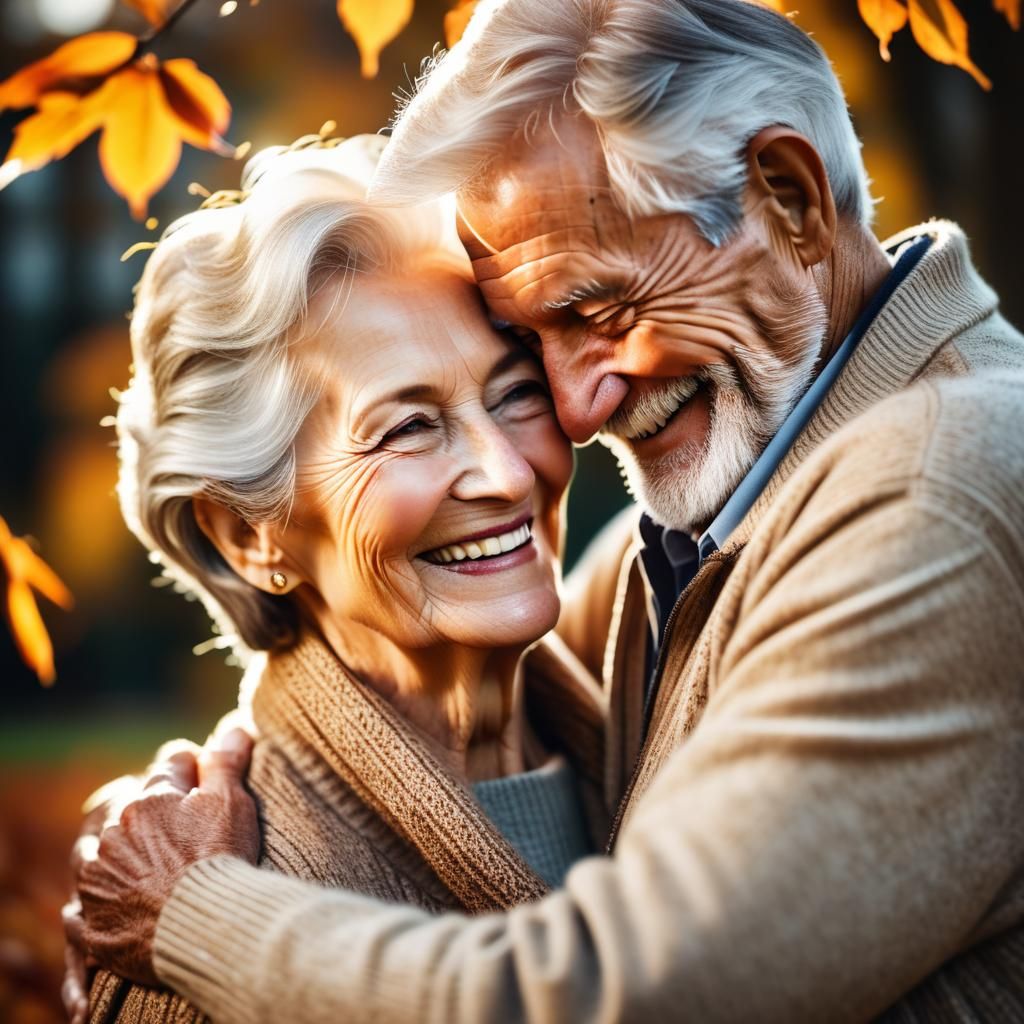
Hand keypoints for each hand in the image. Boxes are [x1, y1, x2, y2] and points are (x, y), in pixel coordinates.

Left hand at [77, 728, 258, 986]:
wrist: (201, 928)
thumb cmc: (221, 860)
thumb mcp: (231, 802)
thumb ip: (226, 761)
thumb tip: (234, 724)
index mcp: (149, 799)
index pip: (171, 766)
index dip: (191, 767)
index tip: (201, 774)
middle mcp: (114, 832)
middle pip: (127, 806)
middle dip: (147, 807)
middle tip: (173, 822)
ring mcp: (97, 878)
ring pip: (96, 852)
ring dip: (112, 851)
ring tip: (134, 863)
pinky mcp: (91, 922)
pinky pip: (81, 909)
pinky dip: (93, 905)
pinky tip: (108, 906)